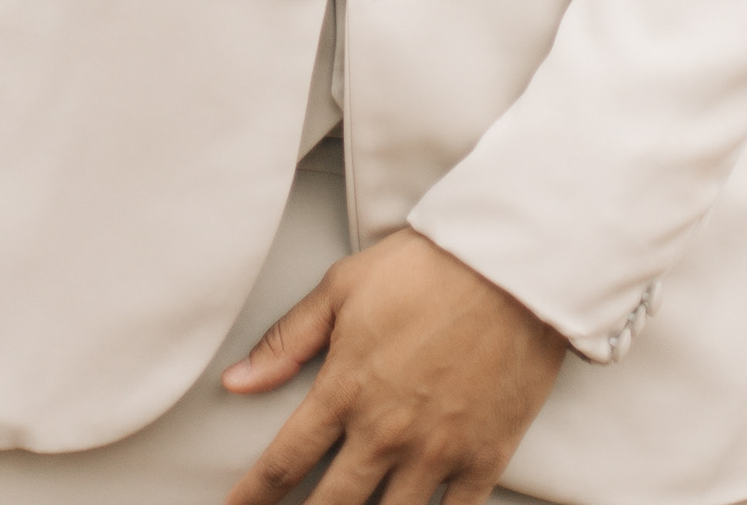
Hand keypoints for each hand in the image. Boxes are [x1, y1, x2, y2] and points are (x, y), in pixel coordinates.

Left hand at [220, 225, 564, 504]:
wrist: (511, 265)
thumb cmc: (426, 267)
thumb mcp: (342, 287)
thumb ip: (288, 340)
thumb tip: (235, 380)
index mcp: (345, 389)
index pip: (283, 463)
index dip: (252, 497)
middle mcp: (385, 432)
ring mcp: (436, 452)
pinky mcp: (483, 458)